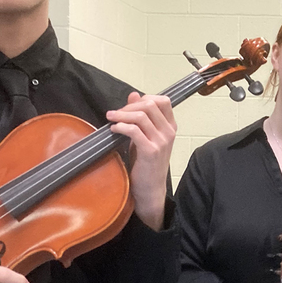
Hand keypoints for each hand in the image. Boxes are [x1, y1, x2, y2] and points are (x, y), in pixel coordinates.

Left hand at [106, 93, 175, 230]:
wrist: (150, 188)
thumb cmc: (146, 163)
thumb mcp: (144, 135)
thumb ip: (140, 116)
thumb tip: (134, 94)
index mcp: (170, 127)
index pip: (163, 101)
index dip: (144, 98)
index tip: (129, 106)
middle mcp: (169, 132)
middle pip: (149, 105)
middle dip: (128, 106)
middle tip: (115, 113)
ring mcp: (161, 141)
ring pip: (141, 116)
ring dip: (122, 115)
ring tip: (111, 118)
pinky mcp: (151, 151)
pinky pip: (134, 130)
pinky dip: (121, 127)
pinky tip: (114, 130)